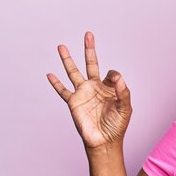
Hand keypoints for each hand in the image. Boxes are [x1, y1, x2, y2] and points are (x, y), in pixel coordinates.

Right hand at [47, 31, 131, 149]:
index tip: (114, 81)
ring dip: (67, 59)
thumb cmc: (117, 126)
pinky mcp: (73, 102)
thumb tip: (118, 77)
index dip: (113, 76)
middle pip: (91, 64)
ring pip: (73, 72)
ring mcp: (83, 93)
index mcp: (109, 88)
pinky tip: (50, 74)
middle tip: (88, 35)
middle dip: (89, 49)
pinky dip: (56, 83)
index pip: (110, 73)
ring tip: (61, 46)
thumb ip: (123, 92)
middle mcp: (95, 88)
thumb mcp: (125, 108)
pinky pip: (63, 91)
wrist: (104, 141)